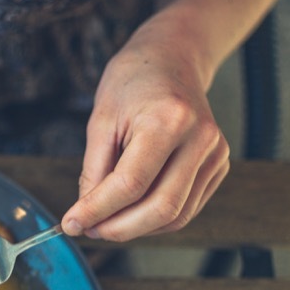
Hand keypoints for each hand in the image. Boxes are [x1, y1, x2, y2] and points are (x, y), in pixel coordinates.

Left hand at [61, 41, 229, 242]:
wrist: (173, 59)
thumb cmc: (132, 82)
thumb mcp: (101, 120)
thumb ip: (94, 171)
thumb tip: (84, 215)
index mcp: (169, 120)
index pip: (131, 184)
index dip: (98, 211)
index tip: (71, 223)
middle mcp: (200, 139)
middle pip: (161, 207)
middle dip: (119, 228)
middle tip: (88, 230)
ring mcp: (215, 154)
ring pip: (176, 216)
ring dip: (136, 228)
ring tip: (105, 221)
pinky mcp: (219, 165)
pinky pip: (186, 208)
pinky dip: (155, 219)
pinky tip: (131, 211)